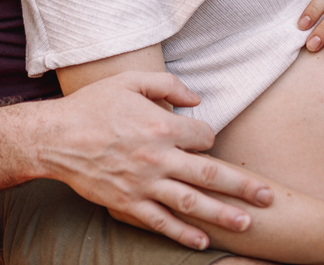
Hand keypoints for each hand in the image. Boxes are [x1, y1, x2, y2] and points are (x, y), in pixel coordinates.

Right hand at [42, 71, 273, 249]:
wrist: (55, 137)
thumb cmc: (93, 105)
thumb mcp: (130, 81)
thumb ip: (168, 85)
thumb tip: (197, 99)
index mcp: (161, 126)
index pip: (204, 136)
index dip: (210, 137)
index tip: (206, 140)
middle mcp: (157, 158)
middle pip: (210, 173)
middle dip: (242, 186)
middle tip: (267, 197)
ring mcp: (143, 184)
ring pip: (191, 202)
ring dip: (221, 214)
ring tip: (247, 223)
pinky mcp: (127, 203)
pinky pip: (160, 221)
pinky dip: (182, 233)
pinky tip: (201, 242)